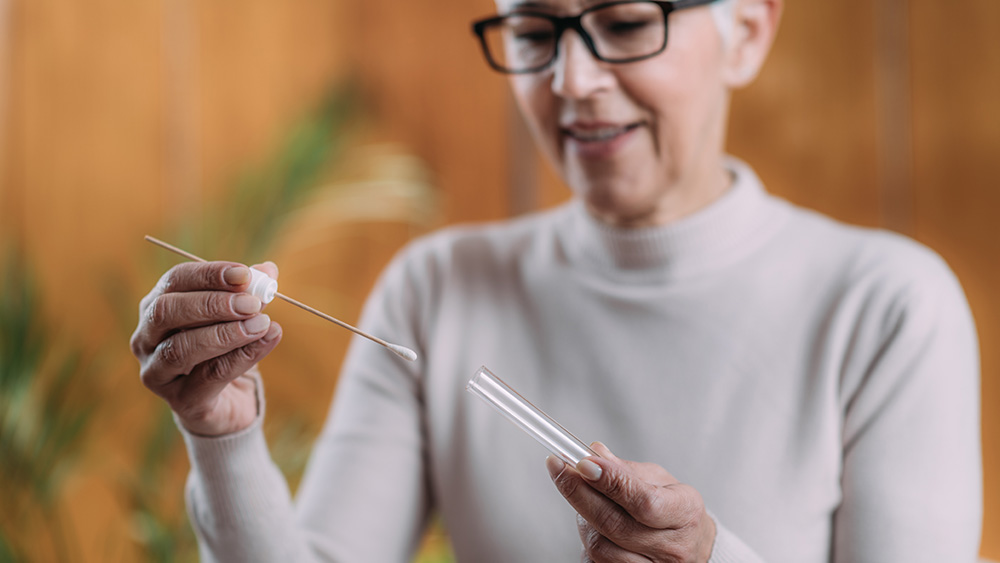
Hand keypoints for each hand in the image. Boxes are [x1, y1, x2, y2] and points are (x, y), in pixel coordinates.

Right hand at [129, 261, 282, 435]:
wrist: (227, 402)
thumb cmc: (225, 350)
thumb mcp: (238, 317)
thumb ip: (249, 293)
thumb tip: (268, 270)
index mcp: (156, 306)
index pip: (174, 280)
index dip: (209, 275)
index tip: (245, 274)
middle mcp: (146, 338)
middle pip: (166, 311)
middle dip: (212, 304)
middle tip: (251, 303)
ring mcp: (156, 372)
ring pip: (180, 348)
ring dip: (225, 333)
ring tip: (261, 324)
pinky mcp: (181, 400)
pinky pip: (208, 376)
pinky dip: (241, 357)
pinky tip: (266, 341)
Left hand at [546, 443, 715, 562]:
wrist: (693, 545)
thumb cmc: (674, 509)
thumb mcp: (659, 480)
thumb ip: (625, 470)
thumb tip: (594, 453)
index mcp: (685, 511)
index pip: (643, 500)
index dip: (609, 481)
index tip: (583, 462)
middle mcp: (673, 546)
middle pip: (614, 524)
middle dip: (579, 493)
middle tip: (560, 470)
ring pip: (600, 547)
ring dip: (583, 519)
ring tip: (585, 501)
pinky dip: (588, 541)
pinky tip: (593, 525)